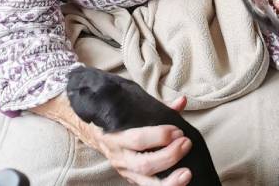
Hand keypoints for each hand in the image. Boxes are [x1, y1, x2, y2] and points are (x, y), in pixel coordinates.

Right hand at [32, 94, 192, 184]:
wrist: (91, 130)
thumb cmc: (117, 117)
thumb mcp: (132, 109)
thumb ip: (158, 106)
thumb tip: (182, 101)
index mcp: (117, 136)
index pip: (138, 139)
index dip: (159, 136)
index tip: (177, 130)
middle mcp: (119, 156)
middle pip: (144, 164)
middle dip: (168, 156)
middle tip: (186, 143)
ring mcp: (125, 170)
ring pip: (145, 182)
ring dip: (169, 181)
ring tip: (187, 173)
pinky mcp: (131, 179)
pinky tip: (179, 182)